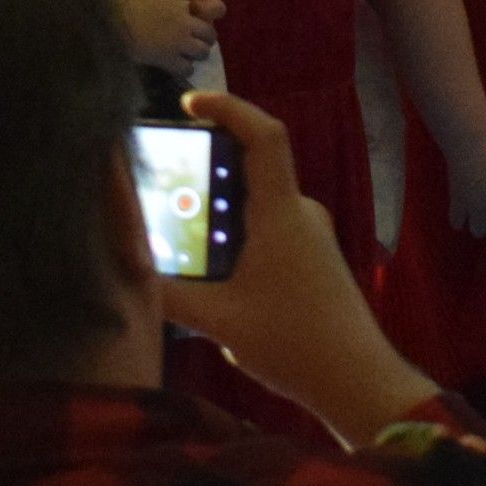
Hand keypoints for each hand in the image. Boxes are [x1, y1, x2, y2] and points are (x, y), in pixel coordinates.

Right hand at [120, 0, 221, 69]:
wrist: (113, 24)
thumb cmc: (132, 4)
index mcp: (183, 6)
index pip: (217, 9)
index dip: (213, 16)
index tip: (202, 19)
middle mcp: (185, 25)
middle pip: (211, 36)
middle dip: (205, 39)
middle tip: (194, 41)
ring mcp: (178, 43)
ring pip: (203, 53)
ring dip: (196, 54)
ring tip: (186, 54)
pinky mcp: (168, 59)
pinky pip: (187, 68)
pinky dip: (184, 68)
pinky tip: (176, 64)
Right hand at [156, 92, 437, 444]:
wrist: (360, 382)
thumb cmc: (295, 344)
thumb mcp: (219, 321)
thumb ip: (168, 294)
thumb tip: (126, 271)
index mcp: (282, 213)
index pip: (263, 136)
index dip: (229, 108)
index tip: (191, 103)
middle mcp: (301, 215)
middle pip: (250, 171)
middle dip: (203, 173)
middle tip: (160, 188)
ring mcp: (311, 238)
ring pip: (256, 207)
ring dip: (217, 215)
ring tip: (177, 239)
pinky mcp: (313, 262)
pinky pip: (268, 232)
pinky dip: (235, 239)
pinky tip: (210, 277)